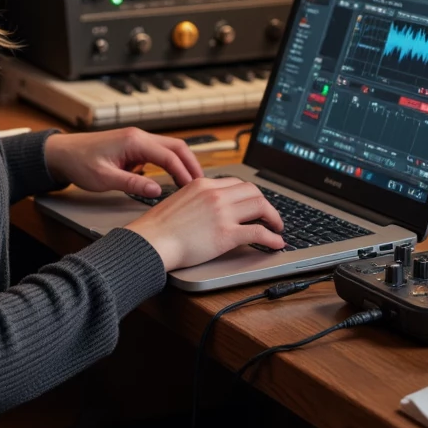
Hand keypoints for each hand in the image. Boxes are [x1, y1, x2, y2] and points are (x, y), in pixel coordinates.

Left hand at [43, 127, 205, 200]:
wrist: (62, 153)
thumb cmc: (79, 163)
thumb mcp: (104, 178)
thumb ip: (131, 183)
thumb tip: (157, 190)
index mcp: (134, 141)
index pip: (169, 155)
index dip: (184, 172)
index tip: (193, 188)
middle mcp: (139, 137)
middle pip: (176, 147)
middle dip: (192, 165)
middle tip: (202, 185)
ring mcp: (137, 141)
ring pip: (169, 149)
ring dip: (183, 163)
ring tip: (192, 183)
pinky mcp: (134, 148)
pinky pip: (159, 153)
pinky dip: (171, 164)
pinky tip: (174, 179)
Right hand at [126, 176, 285, 272]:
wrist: (151, 241)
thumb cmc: (158, 227)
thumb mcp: (179, 200)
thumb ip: (197, 199)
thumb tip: (210, 209)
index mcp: (203, 184)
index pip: (236, 183)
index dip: (250, 195)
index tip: (255, 204)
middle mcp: (215, 194)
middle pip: (253, 191)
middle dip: (266, 204)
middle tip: (270, 216)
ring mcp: (222, 213)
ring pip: (260, 207)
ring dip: (273, 218)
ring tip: (276, 228)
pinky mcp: (227, 233)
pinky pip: (258, 232)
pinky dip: (272, 238)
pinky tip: (275, 243)